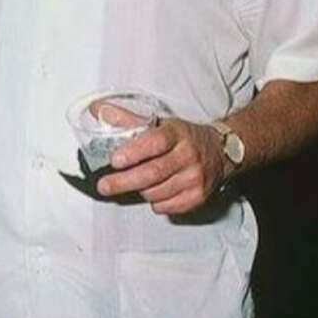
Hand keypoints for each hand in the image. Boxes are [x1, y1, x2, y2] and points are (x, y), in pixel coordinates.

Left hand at [96, 118, 226, 215]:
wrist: (220, 151)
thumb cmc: (183, 137)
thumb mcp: (159, 123)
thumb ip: (127, 119)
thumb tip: (97, 109)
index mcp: (177, 133)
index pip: (155, 142)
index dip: (134, 152)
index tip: (114, 160)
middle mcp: (188, 155)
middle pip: (152, 173)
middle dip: (124, 181)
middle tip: (104, 185)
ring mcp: (195, 178)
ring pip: (156, 192)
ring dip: (140, 190)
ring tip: (137, 181)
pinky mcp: (198, 197)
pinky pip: (166, 207)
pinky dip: (154, 202)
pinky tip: (156, 190)